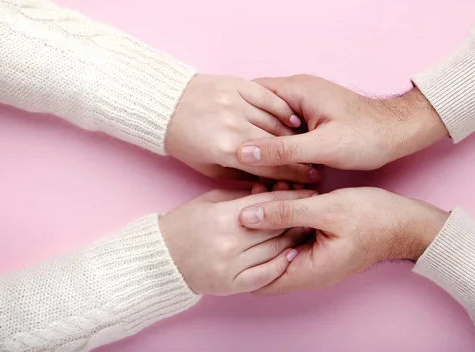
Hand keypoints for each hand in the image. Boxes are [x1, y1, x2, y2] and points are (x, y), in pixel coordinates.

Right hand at [159, 188, 315, 294]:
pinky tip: (291, 255)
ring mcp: (230, 266)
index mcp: (223, 216)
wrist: (161, 257)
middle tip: (314, 209)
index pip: (268, 204)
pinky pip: (264, 276)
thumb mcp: (210, 199)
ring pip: (274, 251)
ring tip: (307, 228)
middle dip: (297, 217)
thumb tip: (272, 189)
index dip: (292, 197)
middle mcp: (229, 242)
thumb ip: (242, 195)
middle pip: (275, 228)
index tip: (309, 192)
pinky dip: (280, 266)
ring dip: (294, 239)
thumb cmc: (185, 223)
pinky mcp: (230, 285)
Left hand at [166, 74, 320, 182]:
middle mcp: (233, 125)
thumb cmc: (185, 142)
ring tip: (306, 146)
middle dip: (299, 157)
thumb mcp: (208, 169)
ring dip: (294, 135)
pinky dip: (283, 109)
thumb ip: (241, 175)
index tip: (309, 181)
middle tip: (314, 165)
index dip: (293, 175)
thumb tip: (270, 183)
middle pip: (278, 144)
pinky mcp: (237, 84)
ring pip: (276, 121)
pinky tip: (293, 119)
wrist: (165, 106)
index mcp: (225, 150)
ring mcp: (236, 102)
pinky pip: (268, 97)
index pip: (269, 166)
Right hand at [237, 75, 447, 170]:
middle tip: (233, 157)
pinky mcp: (314, 119)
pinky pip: (287, 130)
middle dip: (247, 131)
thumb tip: (244, 152)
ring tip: (251, 165)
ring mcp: (306, 105)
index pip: (251, 94)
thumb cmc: (366, 136)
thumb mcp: (323, 146)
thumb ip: (283, 149)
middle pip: (260, 109)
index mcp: (296, 89)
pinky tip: (276, 165)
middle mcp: (298, 92)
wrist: (399, 134)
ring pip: (273, 121)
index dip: (235, 115)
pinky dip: (280, 145)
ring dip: (265, 140)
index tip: (222, 137)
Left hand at [239, 187, 447, 293]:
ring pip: (278, 244)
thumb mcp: (326, 209)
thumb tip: (246, 215)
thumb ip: (285, 212)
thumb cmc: (374, 219)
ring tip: (270, 188)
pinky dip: (285, 216)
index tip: (236, 224)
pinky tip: (285, 191)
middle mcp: (309, 271)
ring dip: (270, 219)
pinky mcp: (320, 245)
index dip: (243, 255)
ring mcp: (315, 259)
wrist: (407, 223)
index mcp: (308, 271)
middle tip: (252, 198)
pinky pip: (293, 235)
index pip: (258, 279)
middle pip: (265, 259)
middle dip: (254, 231)